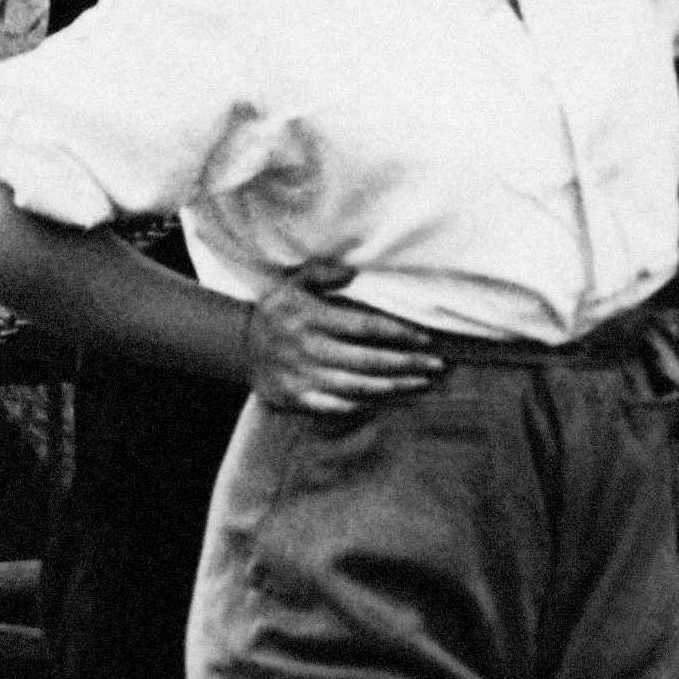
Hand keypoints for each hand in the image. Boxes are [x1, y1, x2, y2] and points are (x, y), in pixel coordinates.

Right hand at [241, 274, 457, 419]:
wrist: (241, 347)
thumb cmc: (278, 311)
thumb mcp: (293, 282)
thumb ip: (323, 273)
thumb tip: (354, 272)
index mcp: (312, 317)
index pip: (365, 327)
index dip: (399, 333)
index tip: (426, 338)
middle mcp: (309, 348)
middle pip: (368, 360)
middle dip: (406, 363)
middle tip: (437, 365)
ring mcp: (303, 376)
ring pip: (357, 386)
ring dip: (393, 386)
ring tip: (420, 383)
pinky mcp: (297, 397)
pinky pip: (335, 405)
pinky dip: (362, 405)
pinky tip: (386, 401)